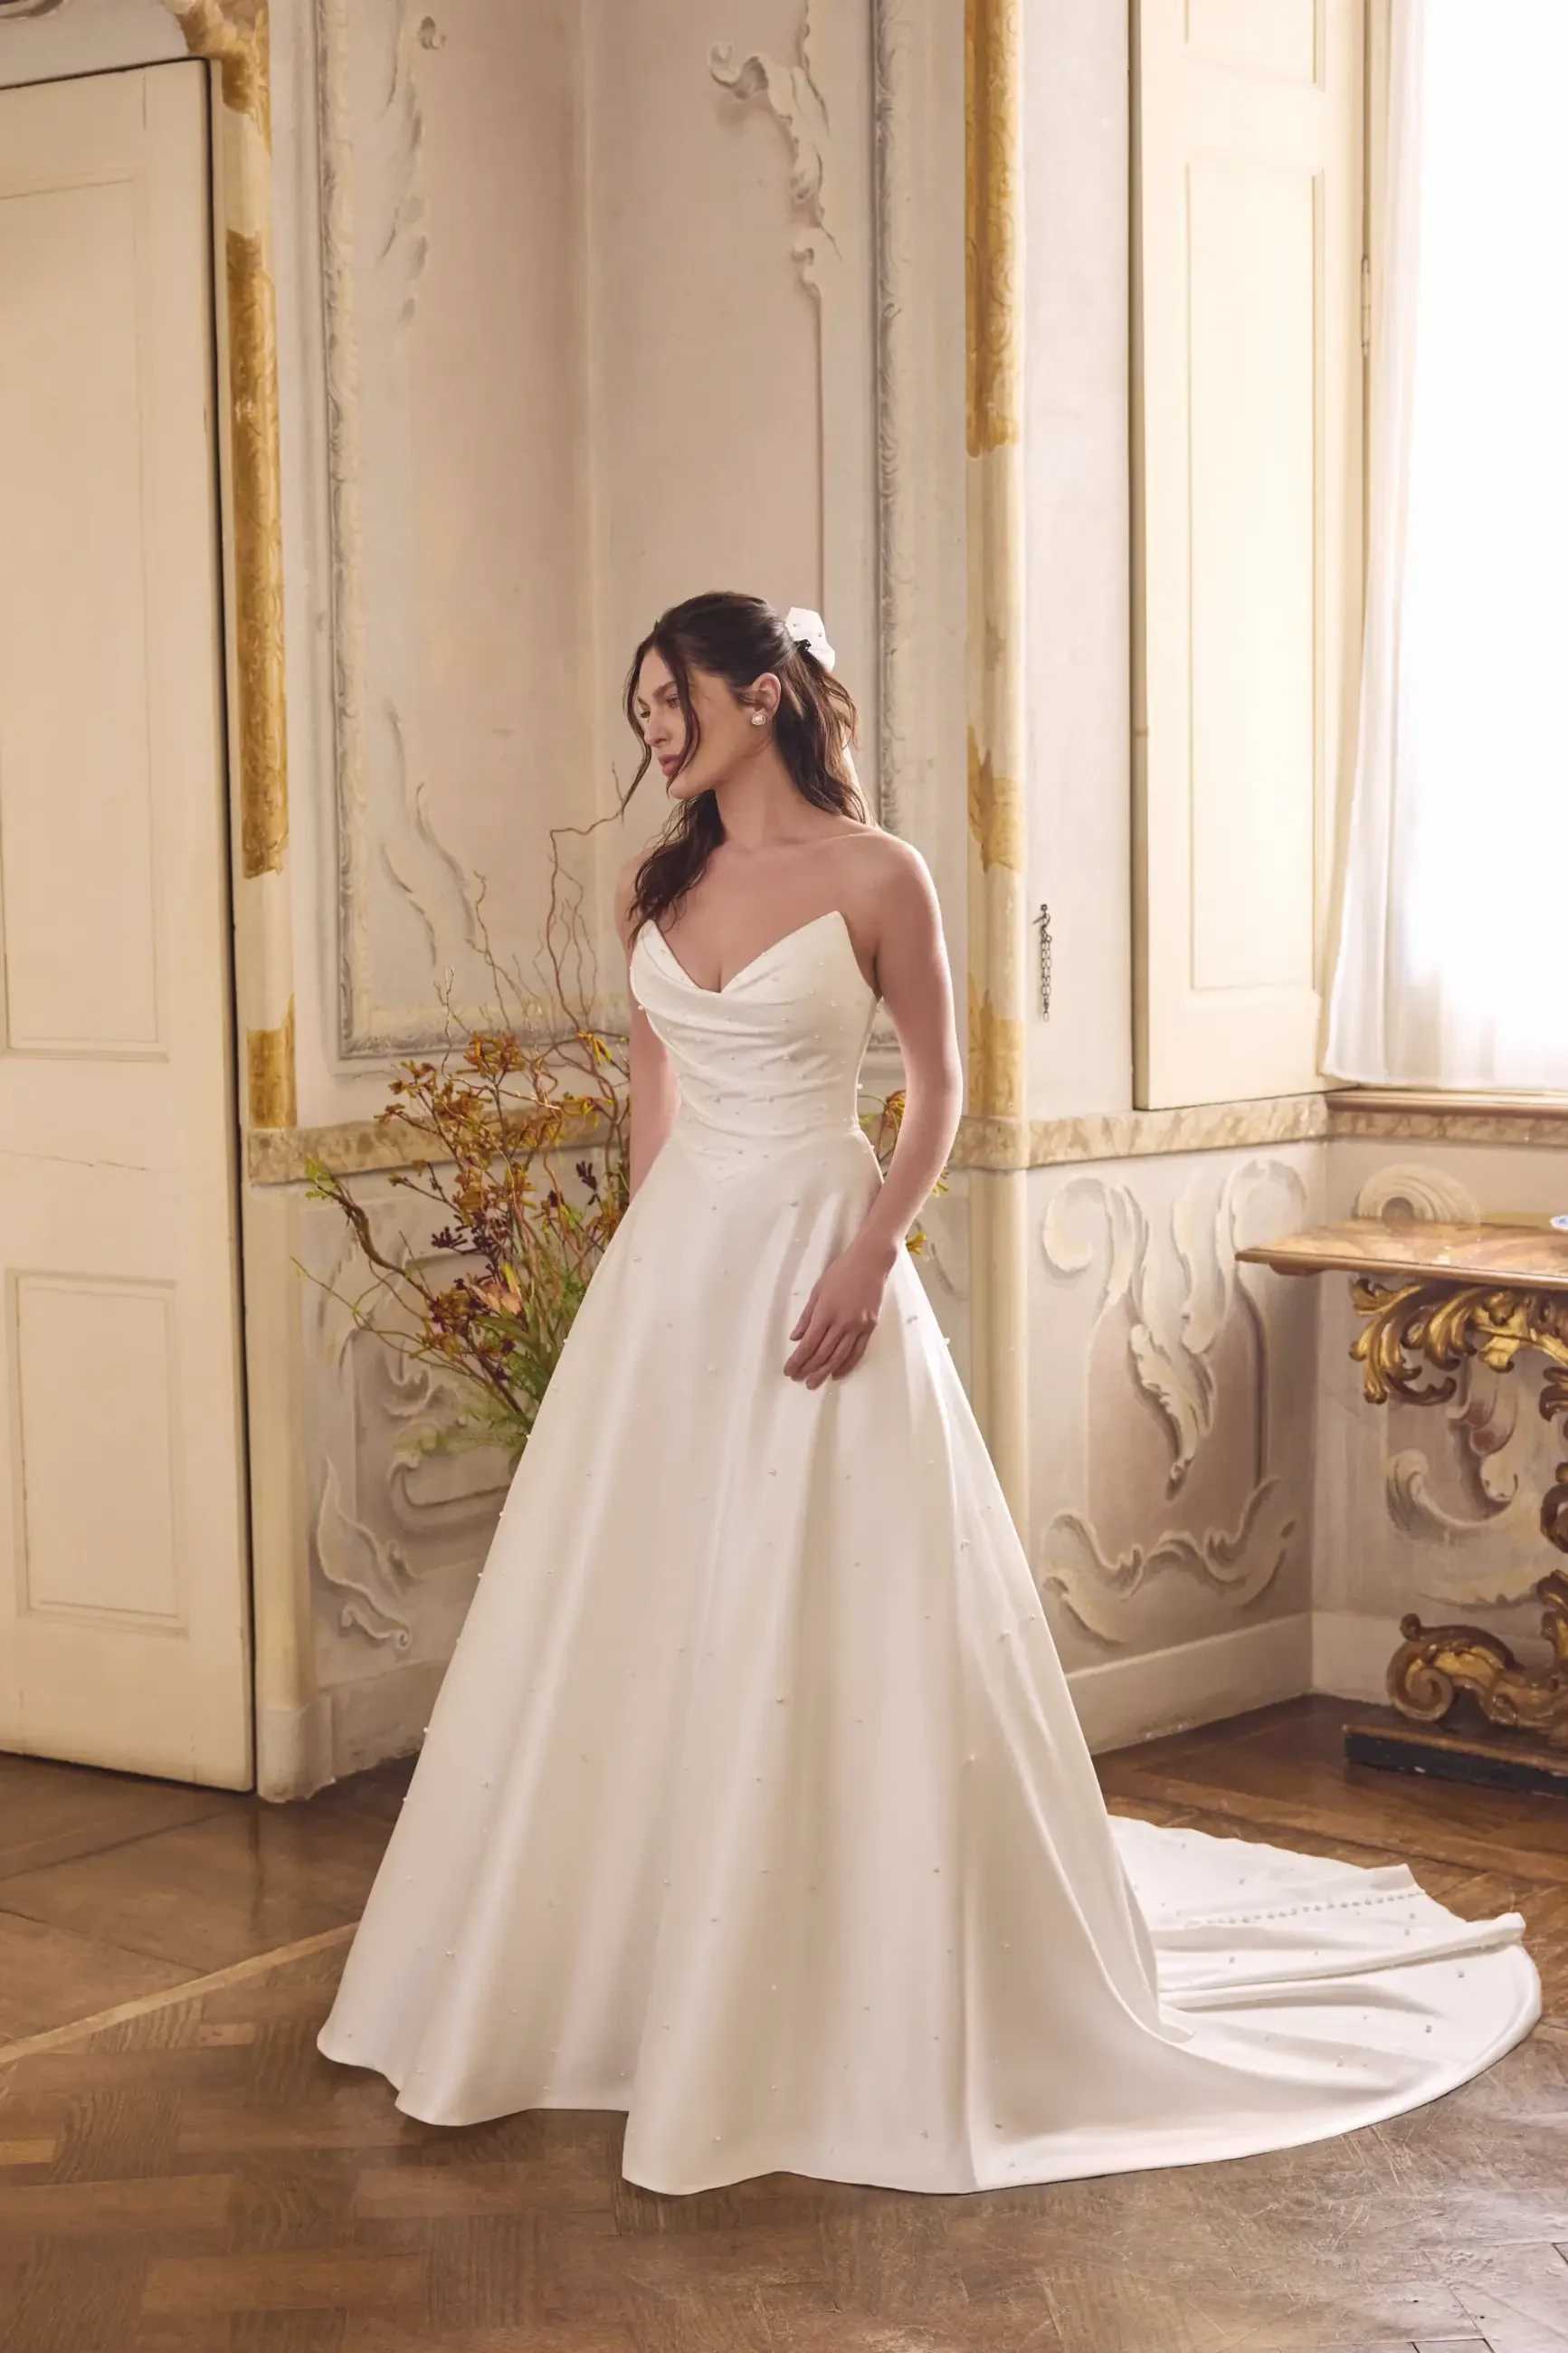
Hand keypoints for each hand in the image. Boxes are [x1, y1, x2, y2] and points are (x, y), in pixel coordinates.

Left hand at [784, 1237, 895, 1387]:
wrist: (870, 1262)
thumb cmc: (841, 1272)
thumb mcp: (818, 1290)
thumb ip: (806, 1316)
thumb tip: (796, 1338)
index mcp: (825, 1312)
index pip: (809, 1344)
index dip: (798, 1360)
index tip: (789, 1370)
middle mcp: (842, 1323)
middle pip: (823, 1353)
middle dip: (808, 1369)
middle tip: (798, 1380)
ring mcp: (858, 1326)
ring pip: (840, 1356)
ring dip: (825, 1372)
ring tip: (814, 1383)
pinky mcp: (870, 1327)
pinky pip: (857, 1352)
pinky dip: (847, 1365)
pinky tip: (837, 1373)